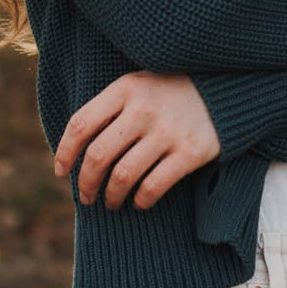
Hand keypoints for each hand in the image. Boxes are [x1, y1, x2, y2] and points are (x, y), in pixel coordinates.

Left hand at [51, 72, 220, 210]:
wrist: (226, 88)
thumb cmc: (170, 91)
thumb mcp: (138, 85)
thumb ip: (109, 108)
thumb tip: (73, 149)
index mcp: (125, 88)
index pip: (80, 125)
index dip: (64, 153)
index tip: (60, 171)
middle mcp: (144, 109)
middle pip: (98, 156)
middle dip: (85, 183)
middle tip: (86, 196)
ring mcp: (168, 131)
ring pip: (122, 176)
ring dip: (111, 197)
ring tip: (111, 202)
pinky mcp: (190, 152)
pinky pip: (153, 187)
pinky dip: (140, 200)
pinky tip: (139, 201)